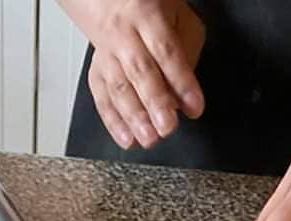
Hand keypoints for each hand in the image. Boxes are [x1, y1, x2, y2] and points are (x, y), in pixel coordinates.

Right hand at [86, 0, 205, 150]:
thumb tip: (182, 95)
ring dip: (134, 118)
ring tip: (148, 138)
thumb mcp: (180, 18)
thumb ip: (186, 52)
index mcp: (148, 15)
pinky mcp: (96, 73)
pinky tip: (126, 138)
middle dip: (155, 103)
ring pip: (119, 88)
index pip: (166, 51)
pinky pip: (102, 99)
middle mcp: (123, 34)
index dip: (181, 81)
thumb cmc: (151, 13)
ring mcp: (106, 54)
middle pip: (139, 71)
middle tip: (167, 127)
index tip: (194, 106)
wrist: (110, 3)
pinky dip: (114, 122)